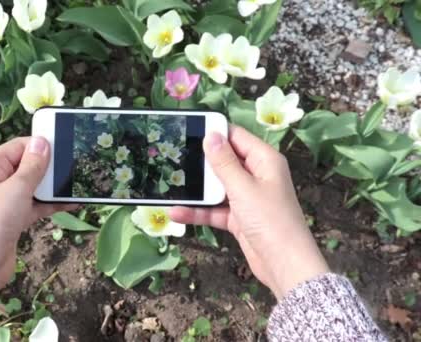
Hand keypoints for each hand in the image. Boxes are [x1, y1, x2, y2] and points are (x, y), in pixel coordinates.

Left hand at [0, 137, 74, 301]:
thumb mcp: (16, 189)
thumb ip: (32, 166)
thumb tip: (42, 142)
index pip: (21, 146)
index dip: (41, 145)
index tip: (65, 146)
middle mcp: (1, 180)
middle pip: (30, 165)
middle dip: (52, 167)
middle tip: (77, 165)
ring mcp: (10, 200)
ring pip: (37, 186)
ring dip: (55, 186)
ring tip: (79, 183)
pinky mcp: (17, 218)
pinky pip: (39, 205)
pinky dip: (54, 204)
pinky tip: (73, 203)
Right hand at [170, 126, 328, 299]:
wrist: (284, 265)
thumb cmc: (270, 220)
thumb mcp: (243, 188)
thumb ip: (224, 162)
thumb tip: (211, 135)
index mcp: (264, 160)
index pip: (236, 137)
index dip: (214, 133)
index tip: (188, 130)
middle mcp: (256, 175)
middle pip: (224, 161)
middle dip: (200, 162)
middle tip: (172, 158)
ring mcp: (247, 197)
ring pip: (217, 187)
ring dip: (197, 189)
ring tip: (170, 186)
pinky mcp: (239, 218)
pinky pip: (215, 209)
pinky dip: (199, 211)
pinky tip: (177, 212)